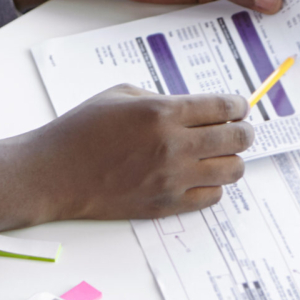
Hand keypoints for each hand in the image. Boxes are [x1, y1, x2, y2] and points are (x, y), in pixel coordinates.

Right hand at [0, 86, 252, 235]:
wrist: (55, 172)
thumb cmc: (81, 130)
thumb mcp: (119, 95)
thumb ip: (160, 98)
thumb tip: (193, 109)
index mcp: (161, 112)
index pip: (223, 107)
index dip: (238, 105)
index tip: (239, 107)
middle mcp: (173, 145)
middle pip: (236, 138)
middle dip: (243, 130)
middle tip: (238, 129)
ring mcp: (172, 178)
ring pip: (232, 170)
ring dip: (232, 159)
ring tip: (219, 154)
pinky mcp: (166, 204)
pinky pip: (212, 197)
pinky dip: (213, 184)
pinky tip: (199, 175)